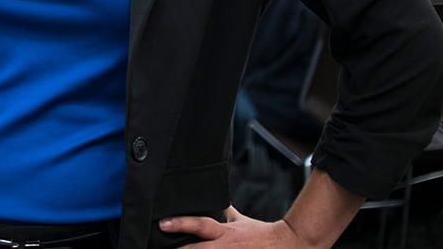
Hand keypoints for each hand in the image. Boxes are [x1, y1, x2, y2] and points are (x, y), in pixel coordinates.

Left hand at [160, 207, 313, 247]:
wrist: (284, 246)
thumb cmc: (260, 234)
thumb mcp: (240, 220)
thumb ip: (224, 211)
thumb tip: (212, 199)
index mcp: (225, 232)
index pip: (200, 224)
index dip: (180, 224)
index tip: (162, 224)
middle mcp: (224, 247)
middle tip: (158, 247)